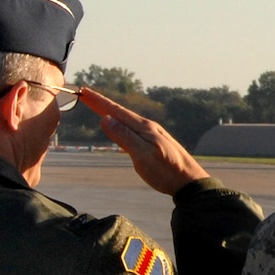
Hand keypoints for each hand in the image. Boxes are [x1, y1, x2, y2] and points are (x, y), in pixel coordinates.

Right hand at [78, 87, 210, 195]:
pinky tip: (120, 126)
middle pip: (120, 112)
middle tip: (86, 94)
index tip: (84, 91)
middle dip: (102, 104)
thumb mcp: (142, 155)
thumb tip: (105, 118)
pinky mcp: (155, 143)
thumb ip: (124, 137)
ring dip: (111, 112)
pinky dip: (121, 123)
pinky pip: (132, 128)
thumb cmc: (166, 171)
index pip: (116, 111)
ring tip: (99, 107)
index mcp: (144, 128)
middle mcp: (148, 127)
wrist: (190, 182)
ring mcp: (153, 135)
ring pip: (126, 120)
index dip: (98, 102)